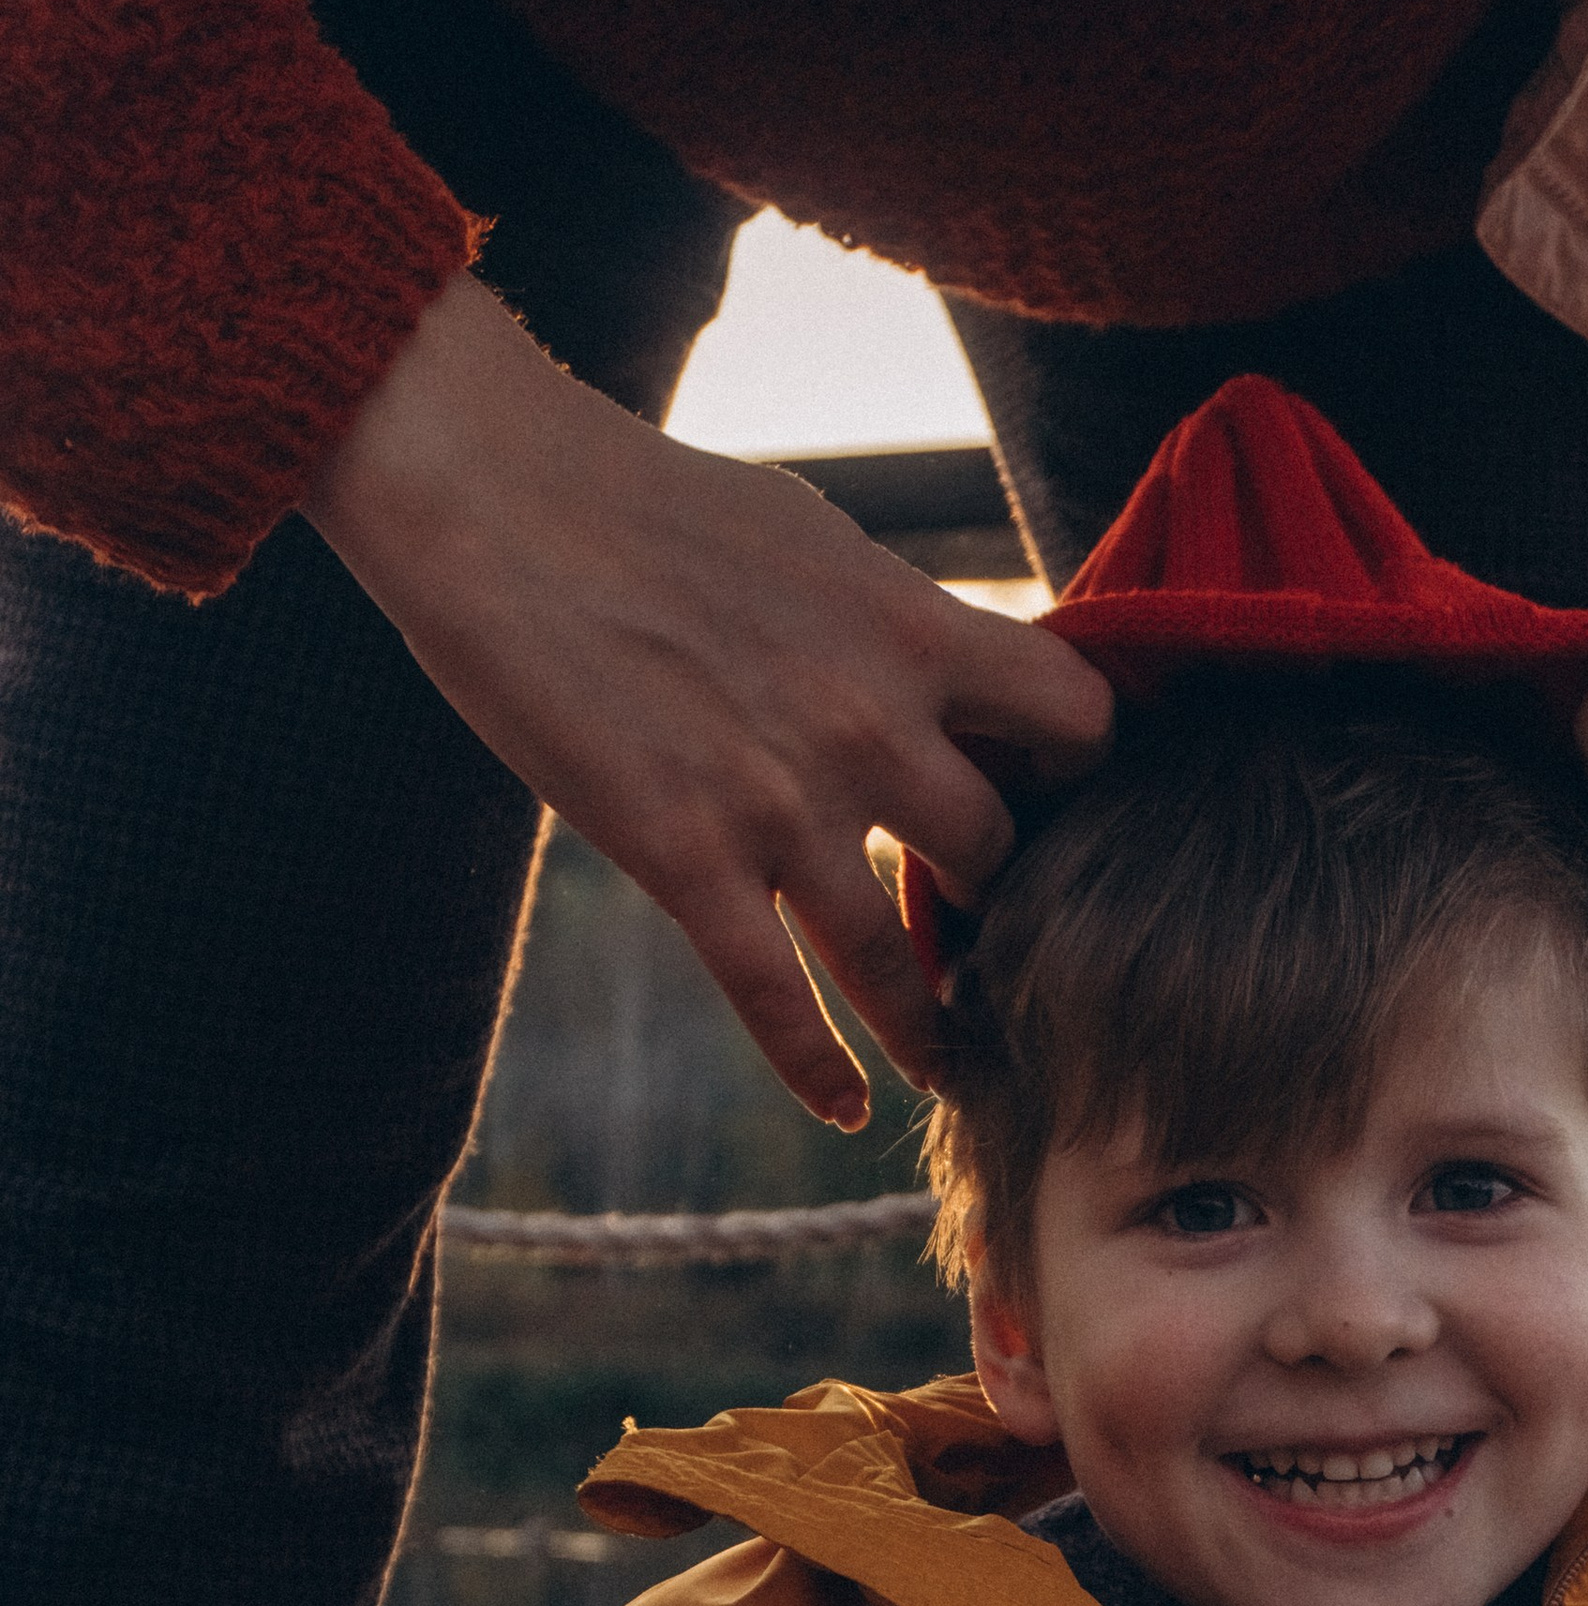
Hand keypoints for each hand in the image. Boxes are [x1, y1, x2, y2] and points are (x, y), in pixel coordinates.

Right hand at [305, 276, 1115, 1119]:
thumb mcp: (817, 540)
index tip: (1051, 804)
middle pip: (997, 858)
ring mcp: (781, 802)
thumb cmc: (650, 499)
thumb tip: (946, 667)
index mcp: (915, 628)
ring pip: (899, 962)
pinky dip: (819, 1070)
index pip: (1077, 720)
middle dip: (999, 907)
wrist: (492, 495)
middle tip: (990, 950)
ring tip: (948, 1067)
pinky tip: (846, 1109)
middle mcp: (872, 724)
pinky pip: (776, 1001)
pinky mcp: (683, 856)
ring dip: (929, 1028)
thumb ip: (894, 621)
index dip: (1078, 771)